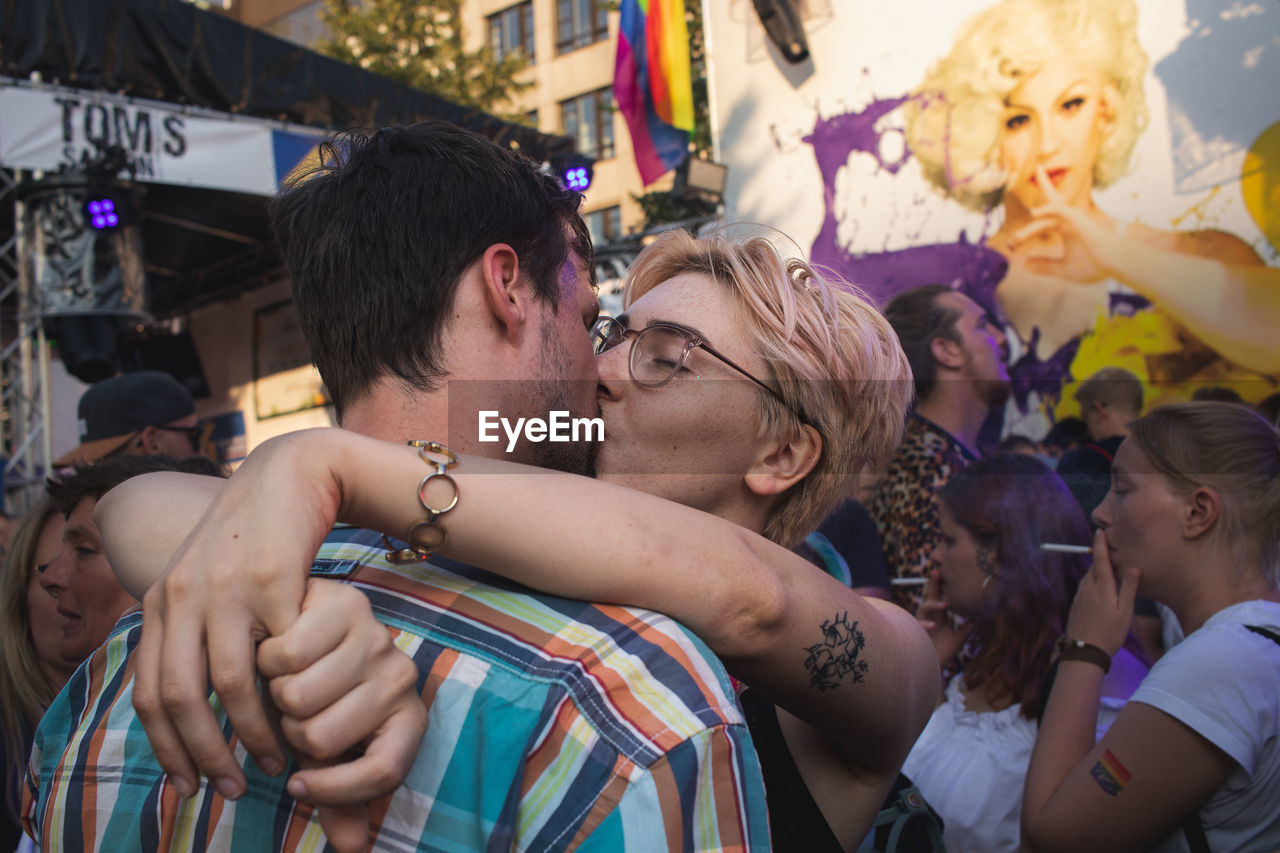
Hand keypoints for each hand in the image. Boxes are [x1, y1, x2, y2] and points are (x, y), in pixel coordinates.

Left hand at [131, 435, 341, 800]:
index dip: (166, 747)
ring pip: (229, 682)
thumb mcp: (205, 580)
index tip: (188, 783)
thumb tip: (186, 697)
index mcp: (161, 600)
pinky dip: (288, 694)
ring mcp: (227, 587)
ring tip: (274, 760)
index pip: (149, 691)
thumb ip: (190, 629)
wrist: (290, 476)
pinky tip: (302, 714)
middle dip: (205, 753)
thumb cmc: (252, 537)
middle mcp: (183, 594)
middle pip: (181, 696)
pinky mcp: (275, 581)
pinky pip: (278, 653)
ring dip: (252, 733)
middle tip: (231, 787)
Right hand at [258, 578, 427, 852]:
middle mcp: (402, 677)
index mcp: (408, 718)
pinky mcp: (346, 605)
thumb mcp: (333, 754)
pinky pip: (283, 654)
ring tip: (286, 681)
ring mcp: (377, 638)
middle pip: (321, 737)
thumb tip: (351, 851)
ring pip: (296, 697)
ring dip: (275, 695)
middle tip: (294, 712)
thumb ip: (340, 800)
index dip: (335, 790)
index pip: (384, 771)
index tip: (298, 786)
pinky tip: (276, 652)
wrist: (313, 629)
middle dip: (293, 732)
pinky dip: (267, 659)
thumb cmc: (324, 700)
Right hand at [915, 570, 969, 665]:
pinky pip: (919, 626)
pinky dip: (925, 625)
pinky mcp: (915, 634)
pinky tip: (933, 626)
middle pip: (930, 597)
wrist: (931, 669)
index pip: (941, 599)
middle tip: (937, 571)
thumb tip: (976, 618)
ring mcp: (921, 625)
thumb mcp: (957, 641)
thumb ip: (965, 630)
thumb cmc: (942, 654)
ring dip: (933, 605)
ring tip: (944, 604)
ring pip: (923, 609)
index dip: (943, 587)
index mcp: (939, 618)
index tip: (948, 573)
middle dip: (933, 584)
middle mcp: (929, 618)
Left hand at [1003, 166, 1125, 281]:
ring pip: (1045, 219)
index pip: (1044, 221)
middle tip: (1011, 244)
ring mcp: (1072, 217)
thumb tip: (1024, 265)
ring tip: (1015, 242)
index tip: (1012, 244)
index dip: (1027, 232)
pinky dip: (1046, 209)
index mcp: (1066, 228)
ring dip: (1029, 231)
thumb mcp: (1064, 269)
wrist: (1116, 263)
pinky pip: (1058, 209)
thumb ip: (1045, 266)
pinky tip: (1034, 213)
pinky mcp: (1077, 217)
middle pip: (1042, 216)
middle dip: (1025, 232)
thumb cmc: (1095, 265)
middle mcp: (1068, 219)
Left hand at [1065, 529, 1140, 655]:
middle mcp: (1087, 589)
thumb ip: (1128, 589)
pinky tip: (1100, 591)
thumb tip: (1133, 568)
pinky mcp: (1076, 605)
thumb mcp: (1125, 612)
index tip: (1099, 531)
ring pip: (1089, 578)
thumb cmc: (1110, 633)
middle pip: (1094, 568)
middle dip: (1101, 558)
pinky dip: (1092, 583)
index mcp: (1101, 588)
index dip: (1100, 545)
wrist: (1084, 651)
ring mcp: (1079, 597)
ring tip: (1109, 571)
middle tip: (1111, 551)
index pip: (1100, 560)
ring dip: (1097, 572)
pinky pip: (1085, 588)